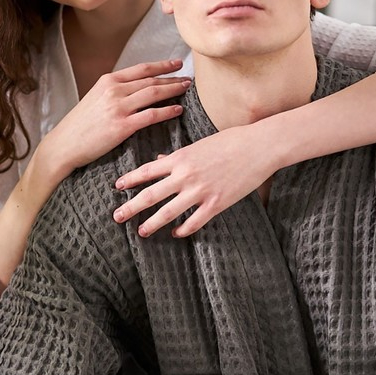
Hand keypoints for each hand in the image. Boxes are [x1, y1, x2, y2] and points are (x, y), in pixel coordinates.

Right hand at [48, 59, 190, 173]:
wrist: (64, 144)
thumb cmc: (80, 125)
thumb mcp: (94, 98)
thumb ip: (114, 91)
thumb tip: (134, 88)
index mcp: (107, 81)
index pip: (141, 69)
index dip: (162, 65)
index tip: (177, 63)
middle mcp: (114, 90)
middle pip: (151, 80)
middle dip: (173, 78)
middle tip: (188, 79)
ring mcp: (118, 108)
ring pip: (153, 94)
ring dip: (173, 91)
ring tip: (186, 90)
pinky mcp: (122, 126)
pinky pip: (151, 115)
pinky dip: (167, 111)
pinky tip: (178, 110)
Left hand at [113, 124, 277, 236]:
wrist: (258, 147)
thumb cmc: (230, 141)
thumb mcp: (200, 144)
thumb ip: (179, 155)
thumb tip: (161, 160)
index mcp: (180, 158)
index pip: (147, 170)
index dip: (131, 180)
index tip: (118, 186)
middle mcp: (186, 175)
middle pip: (151, 194)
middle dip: (132, 207)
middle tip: (117, 216)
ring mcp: (201, 191)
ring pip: (169, 212)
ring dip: (153, 223)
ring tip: (141, 232)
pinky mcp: (217, 203)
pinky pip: (195, 221)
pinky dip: (184, 229)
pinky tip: (177, 234)